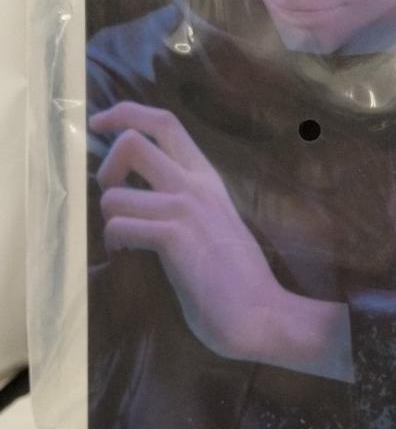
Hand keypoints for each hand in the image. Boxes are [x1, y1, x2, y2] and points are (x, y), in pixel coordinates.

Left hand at [89, 101, 352, 379]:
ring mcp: (185, 208)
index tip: (100, 124)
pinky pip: (119, 225)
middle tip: (111, 192)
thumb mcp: (214, 224)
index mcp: (206, 178)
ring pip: (114, 193)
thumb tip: (142, 201)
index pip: (165, 122)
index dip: (125, 114)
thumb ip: (186, 204)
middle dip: (106, 164)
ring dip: (109, 217)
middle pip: (133, 141)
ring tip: (125, 238)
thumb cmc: (237, 280)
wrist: (262, 313)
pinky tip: (128, 254)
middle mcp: (195, 184)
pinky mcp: (174, 236)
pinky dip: (115, 241)